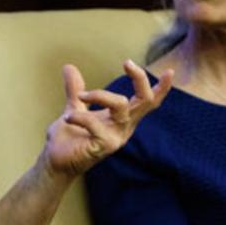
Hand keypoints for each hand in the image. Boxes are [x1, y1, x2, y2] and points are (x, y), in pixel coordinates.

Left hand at [42, 60, 172, 177]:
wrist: (55, 162)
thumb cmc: (69, 139)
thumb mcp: (74, 108)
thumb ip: (75, 89)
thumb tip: (69, 67)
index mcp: (122, 118)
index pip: (148, 102)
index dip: (162, 88)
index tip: (169, 71)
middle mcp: (124, 127)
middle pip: (145, 100)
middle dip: (140, 79)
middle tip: (127, 62)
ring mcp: (117, 137)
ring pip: (122, 105)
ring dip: (100, 95)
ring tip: (80, 96)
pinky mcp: (105, 146)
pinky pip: (97, 124)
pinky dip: (80, 117)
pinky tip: (67, 118)